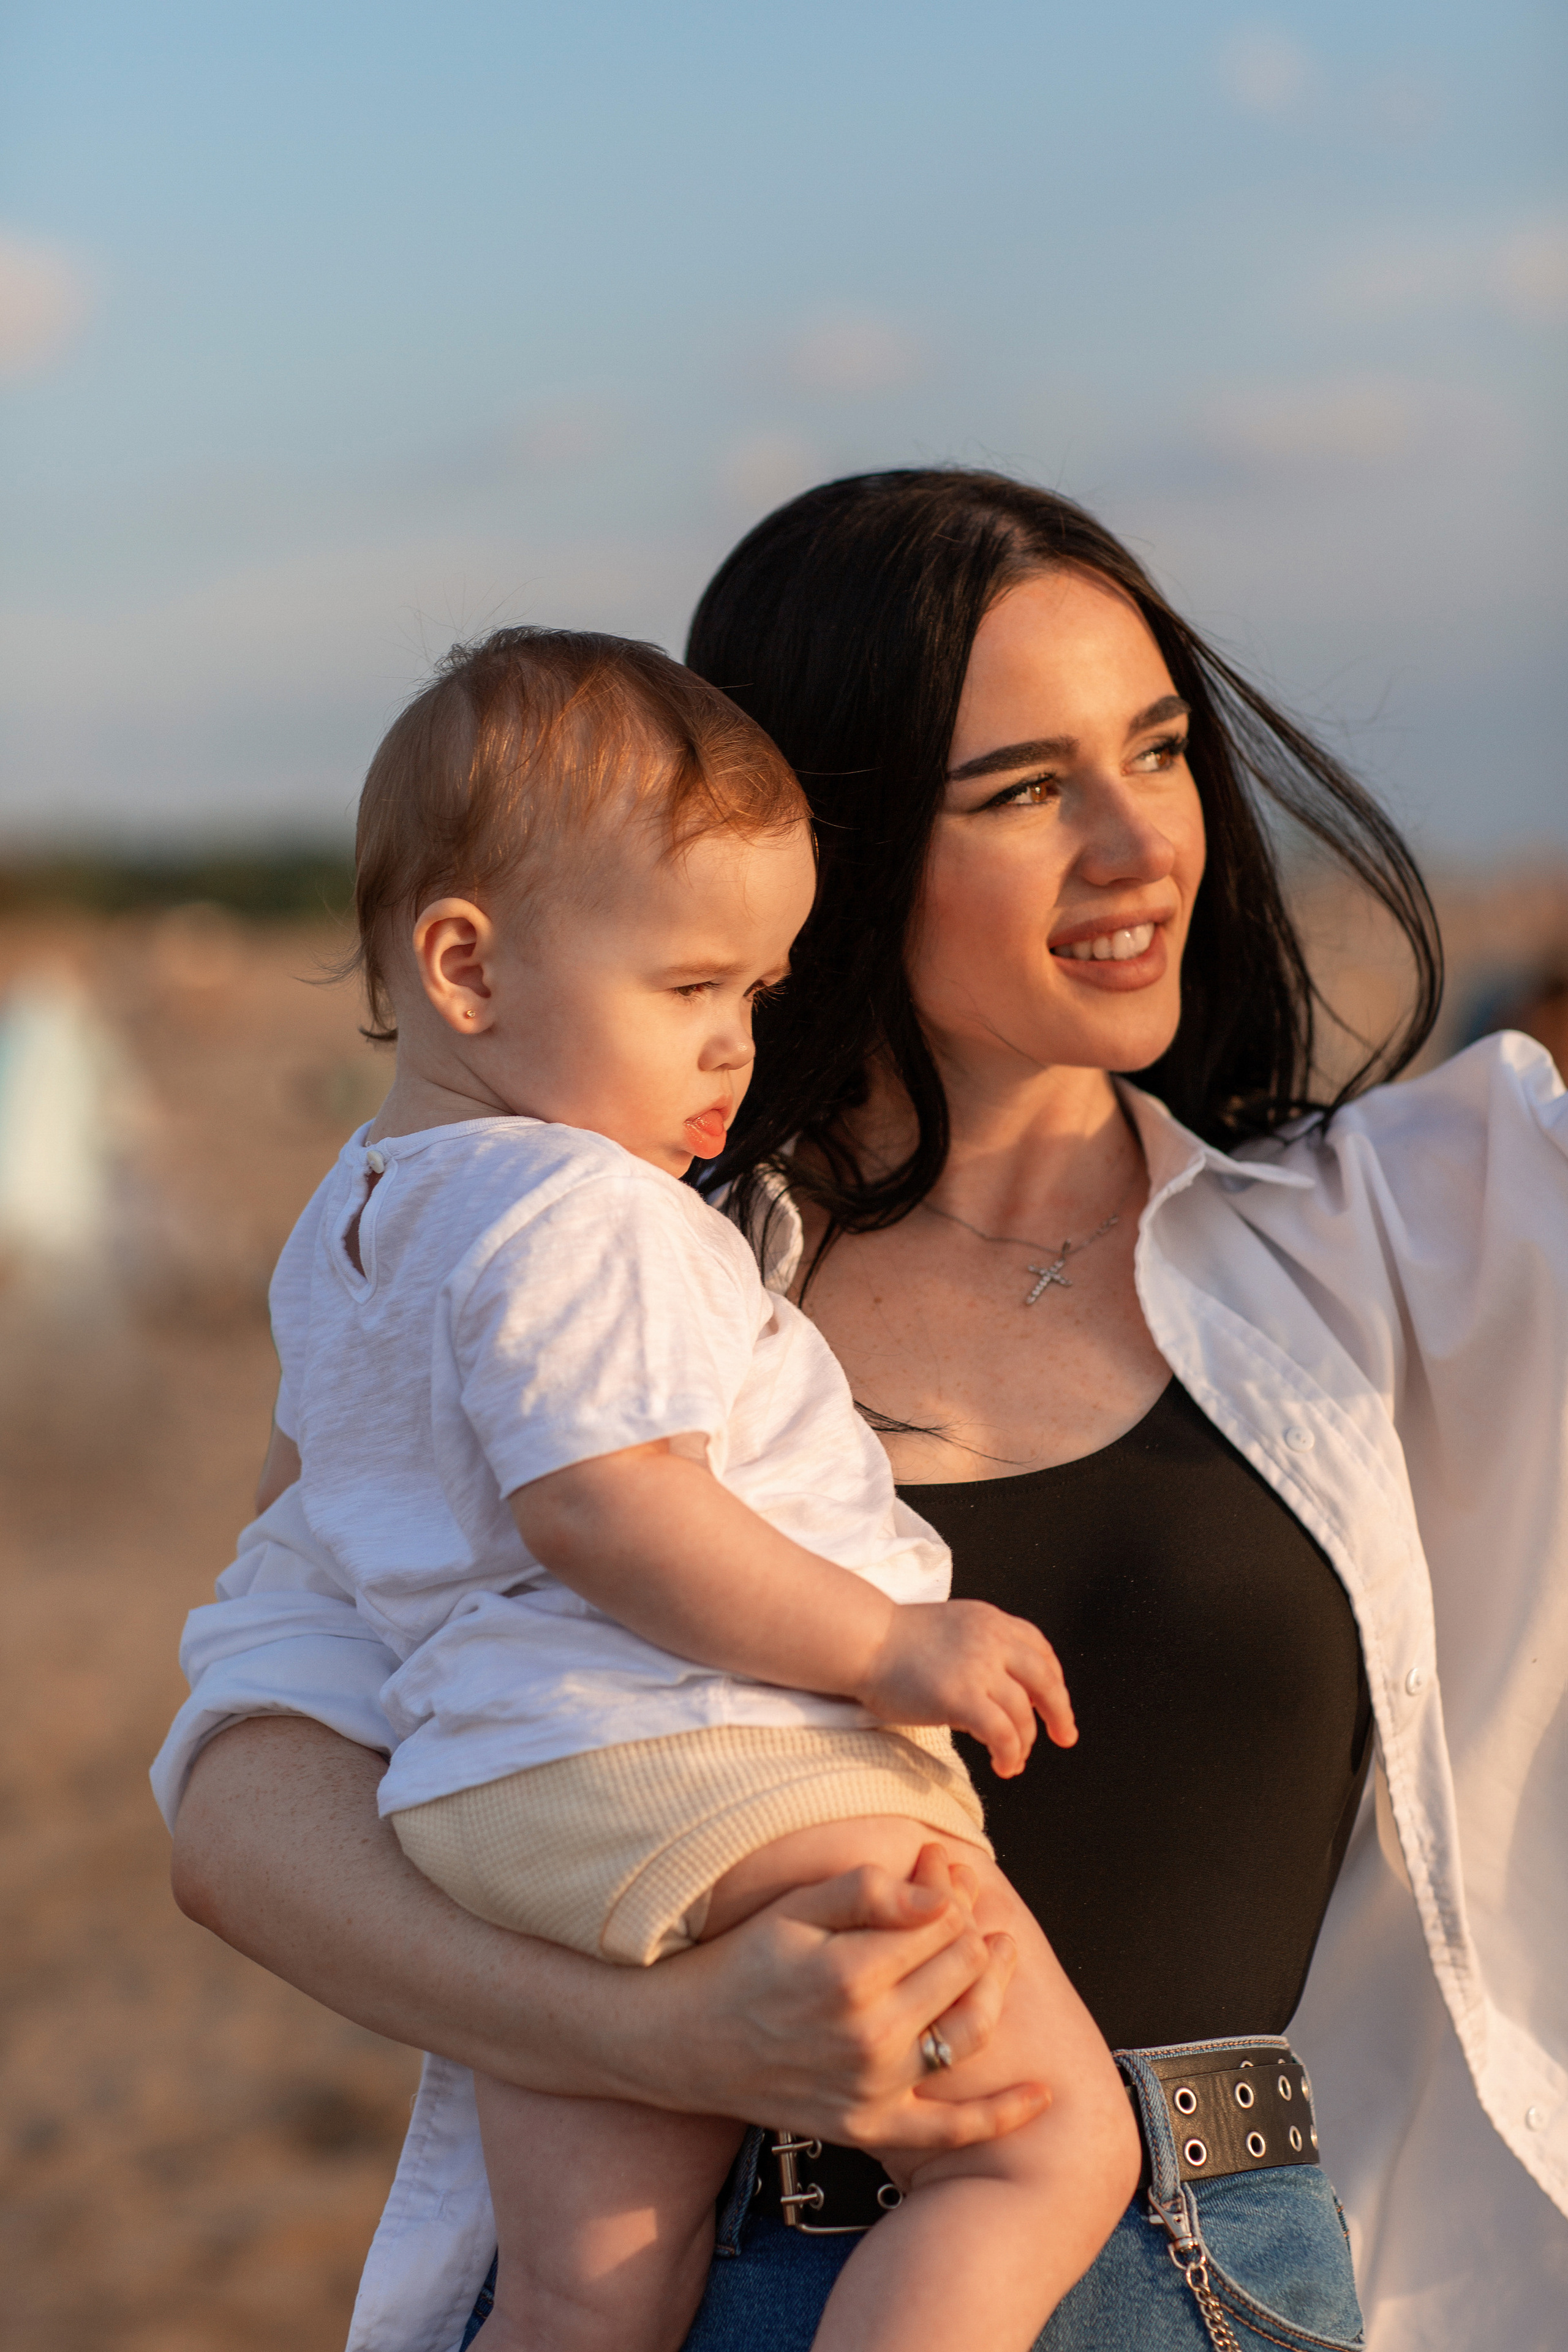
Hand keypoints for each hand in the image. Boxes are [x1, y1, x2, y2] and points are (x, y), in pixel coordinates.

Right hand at [629, 1843, 1048, 2152]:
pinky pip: (950, 2130)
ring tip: (1000, 1952)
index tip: (941, 1865)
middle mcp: (869, 2039)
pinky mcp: (868, 2129)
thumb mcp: (794, 1909)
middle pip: (960, 1970)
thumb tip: (938, 1893)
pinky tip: (1041, 2094)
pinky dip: (1000, 2116)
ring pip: (967, 2032)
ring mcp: (872, 2090)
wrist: (682, 2042)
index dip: (948, 1886)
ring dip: (994, 1988)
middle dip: (971, 1926)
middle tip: (964, 1898)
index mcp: (850, 1976)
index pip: (938, 1922)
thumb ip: (868, 1891)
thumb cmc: (739, 1962)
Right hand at [853, 1600, 1076, 1775]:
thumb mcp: (952, 1629)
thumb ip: (982, 1646)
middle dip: (1059, 1712)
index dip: (1053, 1679)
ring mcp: (978, 1668)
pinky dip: (1009, 1754)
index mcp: (990, 1620)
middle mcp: (991, 1639)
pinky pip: (1002, 1734)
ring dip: (1024, 1743)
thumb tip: (1005, 1685)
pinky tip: (1003, 1765)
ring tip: (1015, 1761)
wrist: (863, 1642)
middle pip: (1045, 1679)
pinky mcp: (962, 1697)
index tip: (1055, 1700)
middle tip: (1065, 1735)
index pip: (1039, 1648)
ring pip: (1022, 1713)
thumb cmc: (895, 1642)